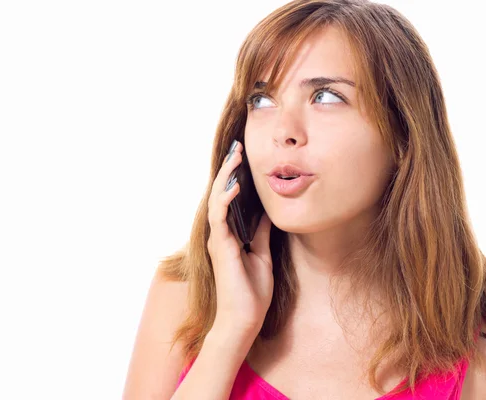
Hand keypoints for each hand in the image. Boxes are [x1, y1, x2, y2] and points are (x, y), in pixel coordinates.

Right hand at [206, 139, 273, 337]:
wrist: (245, 318)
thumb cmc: (252, 291)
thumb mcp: (262, 254)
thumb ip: (261, 233)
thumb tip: (267, 213)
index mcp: (230, 235)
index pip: (230, 199)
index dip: (235, 178)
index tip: (243, 158)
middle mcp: (220, 234)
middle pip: (221, 194)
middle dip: (229, 170)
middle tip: (237, 148)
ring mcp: (218, 239)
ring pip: (218, 199)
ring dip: (226, 177)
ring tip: (235, 157)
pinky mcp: (221, 247)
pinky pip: (220, 217)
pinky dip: (225, 199)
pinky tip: (235, 186)